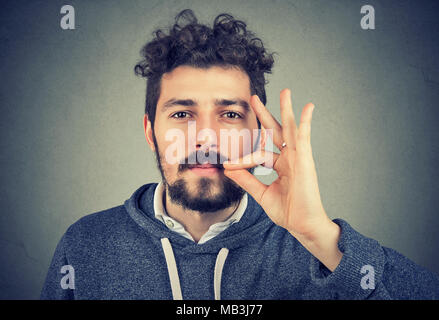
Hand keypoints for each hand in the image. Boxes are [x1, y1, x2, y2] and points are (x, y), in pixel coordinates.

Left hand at [223, 89, 341, 270]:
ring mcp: (298, 158)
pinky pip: (304, 138)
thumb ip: (247, 180)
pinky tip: (308, 107)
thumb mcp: (261, 193)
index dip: (242, 158)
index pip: (259, 152)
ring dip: (287, 110)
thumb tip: (228, 168)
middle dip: (265, 114)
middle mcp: (290, 158)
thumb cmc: (287, 211)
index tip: (226, 164)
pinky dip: (306, 122)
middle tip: (254, 98)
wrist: (302, 225)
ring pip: (290, 129)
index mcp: (281, 165)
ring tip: (285, 91)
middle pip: (275, 131)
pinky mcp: (305, 161)